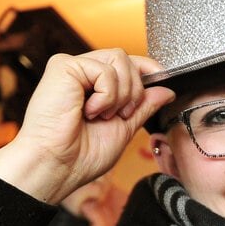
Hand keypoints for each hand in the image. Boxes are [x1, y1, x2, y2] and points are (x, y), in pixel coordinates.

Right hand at [0, 49, 174, 204]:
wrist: (58, 166)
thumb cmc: (81, 155)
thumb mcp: (124, 128)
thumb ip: (143, 106)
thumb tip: (166, 90)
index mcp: (93, 87)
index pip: (126, 63)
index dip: (147, 68)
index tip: (164, 79)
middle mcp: (82, 74)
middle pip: (126, 59)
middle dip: (134, 90)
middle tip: (121, 115)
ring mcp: (71, 68)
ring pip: (119, 59)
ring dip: (121, 94)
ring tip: (101, 115)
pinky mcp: (63, 66)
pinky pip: (104, 70)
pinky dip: (106, 95)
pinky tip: (89, 111)